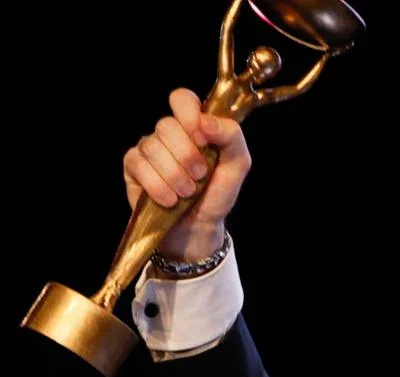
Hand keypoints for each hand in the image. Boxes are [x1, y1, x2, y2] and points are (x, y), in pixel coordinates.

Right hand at [122, 88, 251, 261]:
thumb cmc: (218, 192)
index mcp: (194, 125)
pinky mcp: (133, 166)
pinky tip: (170, 200)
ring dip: (175, 176)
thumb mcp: (237, 165)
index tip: (202, 138)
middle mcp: (169, 133)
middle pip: (166, 125)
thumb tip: (205, 121)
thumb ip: (231, 136)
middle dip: (187, 156)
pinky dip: (158, 186)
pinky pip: (138, 165)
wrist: (200, 226)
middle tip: (200, 176)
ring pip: (152, 147)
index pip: (182, 99)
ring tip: (187, 192)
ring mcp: (148, 148)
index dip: (188, 114)